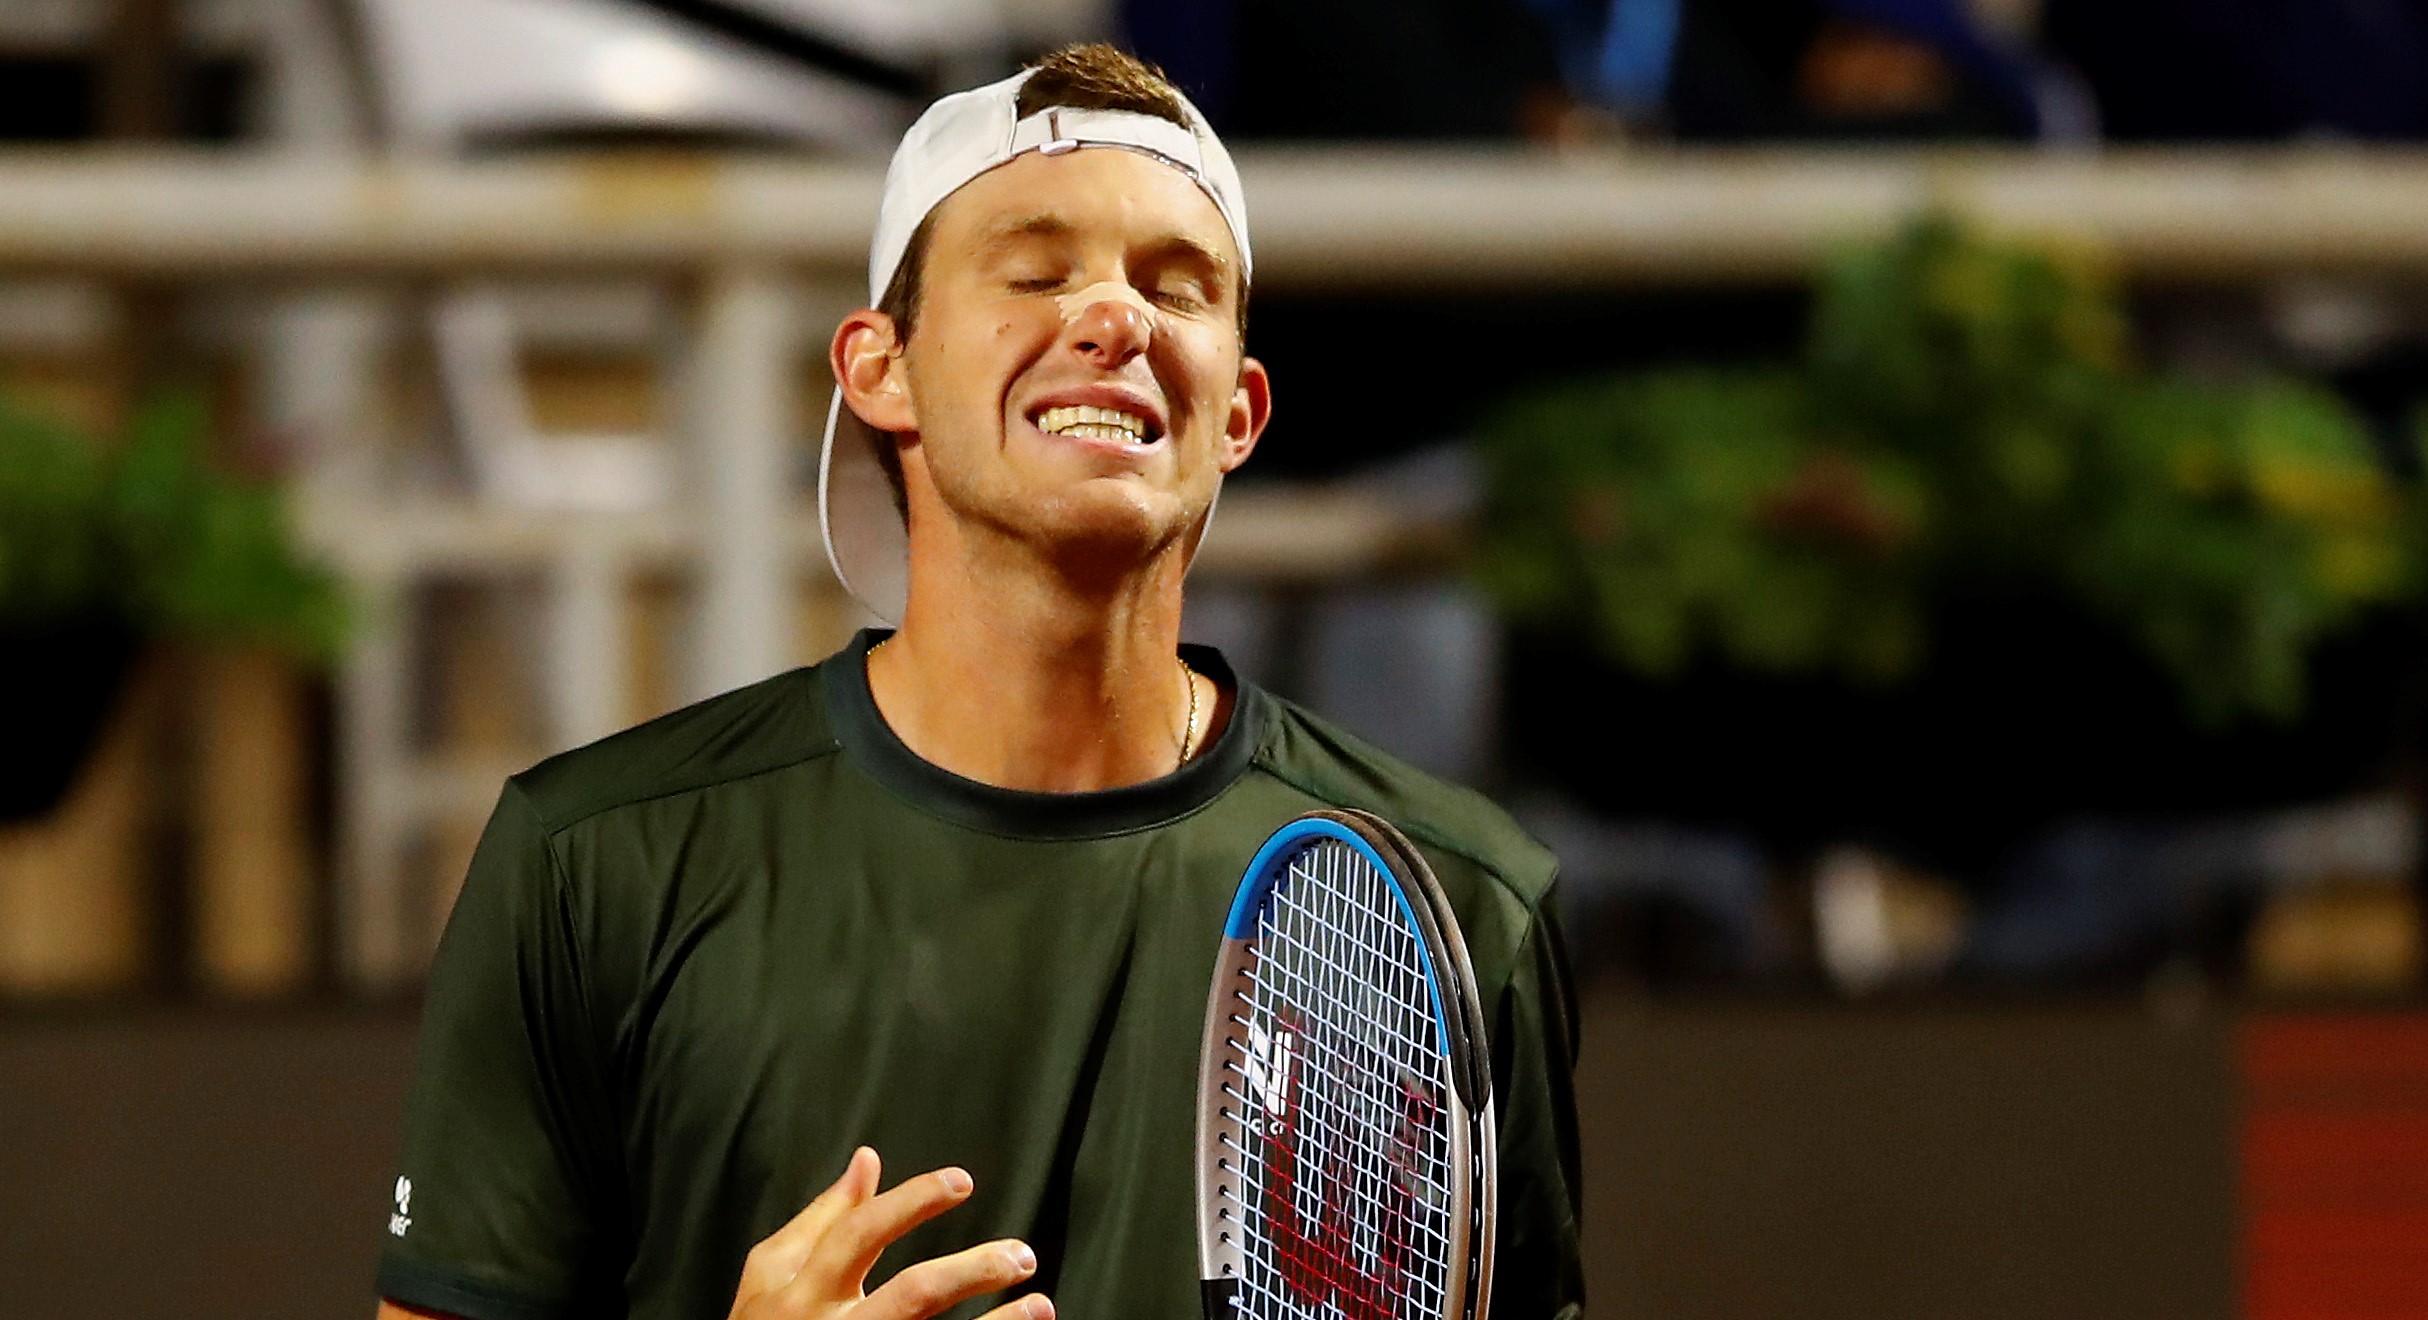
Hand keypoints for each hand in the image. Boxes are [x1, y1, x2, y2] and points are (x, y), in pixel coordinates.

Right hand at [728, 1148, 1049, 1319]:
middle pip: (912, 1294)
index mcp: (803, 1293)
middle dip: (972, 1270)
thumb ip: (820, 1219)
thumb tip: (866, 1160)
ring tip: (1040, 1306)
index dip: (912, 1201)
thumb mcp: (772, 1276)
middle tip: (1022, 1255)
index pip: (860, 1233)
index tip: (962, 1182)